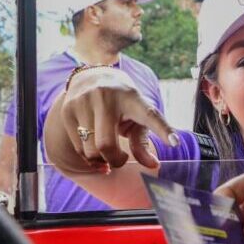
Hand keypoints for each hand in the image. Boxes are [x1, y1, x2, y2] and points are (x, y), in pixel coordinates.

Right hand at [57, 66, 177, 171]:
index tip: (175, 142)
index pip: (150, 115)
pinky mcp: (67, 110)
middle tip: (120, 159)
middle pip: (106, 145)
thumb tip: (153, 165)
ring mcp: (84, 102)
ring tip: (107, 155)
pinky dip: (88, 156)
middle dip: (114, 160)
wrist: (92, 77)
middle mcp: (106, 97)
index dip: (163, 130)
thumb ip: (144, 142)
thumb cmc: (123, 103)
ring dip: (100, 160)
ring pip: (90, 150)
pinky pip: (78, 147)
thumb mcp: (138, 117)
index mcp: (132, 98)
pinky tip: (94, 150)